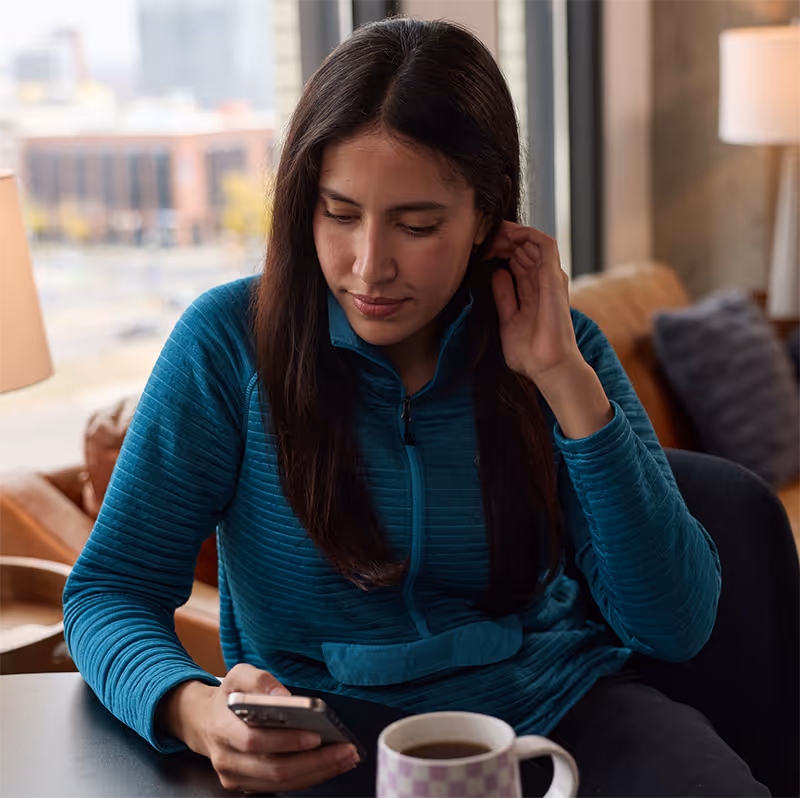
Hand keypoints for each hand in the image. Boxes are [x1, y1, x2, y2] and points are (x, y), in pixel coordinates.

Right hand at [163, 664, 359, 792]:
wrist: (204, 722)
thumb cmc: (227, 697)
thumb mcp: (238, 675)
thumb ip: (260, 680)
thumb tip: (285, 696)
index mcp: (222, 728)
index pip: (255, 741)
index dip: (287, 741)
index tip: (317, 734)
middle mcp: (226, 759)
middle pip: (274, 769)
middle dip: (315, 762)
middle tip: (345, 751)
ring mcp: (235, 777)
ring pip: (280, 783)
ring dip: (318, 773)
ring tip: (345, 758)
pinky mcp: (245, 787)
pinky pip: (280, 788)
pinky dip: (308, 778)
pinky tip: (329, 765)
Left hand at [487, 221, 581, 386]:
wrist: (547, 367)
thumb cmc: (530, 352)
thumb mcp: (507, 320)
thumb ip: (504, 296)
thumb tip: (496, 273)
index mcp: (532, 290)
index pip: (515, 259)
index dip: (497, 249)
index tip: (475, 250)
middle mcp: (543, 280)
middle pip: (522, 247)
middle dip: (500, 238)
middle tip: (478, 239)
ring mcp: (550, 277)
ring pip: (532, 241)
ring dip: (510, 233)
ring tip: (489, 234)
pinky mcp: (554, 277)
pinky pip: (545, 244)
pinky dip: (526, 234)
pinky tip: (506, 235)